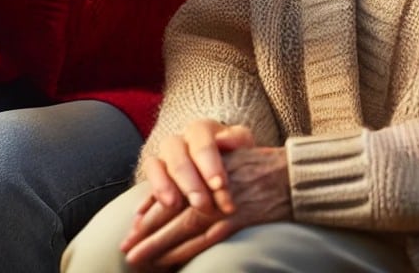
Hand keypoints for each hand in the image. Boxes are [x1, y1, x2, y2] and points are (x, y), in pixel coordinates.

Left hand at [123, 146, 290, 268]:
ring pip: (181, 227)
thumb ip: (207, 166)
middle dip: (146, 230)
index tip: (134, 223)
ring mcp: (220, 202)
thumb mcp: (230, 155)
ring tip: (136, 259)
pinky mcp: (234, 219)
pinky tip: (168, 262)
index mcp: (203, 167)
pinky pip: (203, 240)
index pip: (171, 189)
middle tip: (125, 246)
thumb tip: (183, 183)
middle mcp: (208, 184)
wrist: (292, 174)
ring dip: (157, 245)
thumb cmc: (261, 165)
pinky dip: (183, 252)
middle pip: (170, 209)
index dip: (150, 208)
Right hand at [137, 121, 254, 223]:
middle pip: (176, 152)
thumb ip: (237, 140)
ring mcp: (163, 157)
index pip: (201, 140)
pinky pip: (147, 178)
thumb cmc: (236, 157)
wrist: (226, 168)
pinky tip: (163, 206)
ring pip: (155, 163)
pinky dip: (153, 192)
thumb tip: (224, 139)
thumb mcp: (243, 145)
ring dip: (165, 185)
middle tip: (202, 204)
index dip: (209, 162)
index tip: (220, 185)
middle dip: (189, 180)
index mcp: (201, 129)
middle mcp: (179, 140)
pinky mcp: (154, 175)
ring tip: (175, 205)